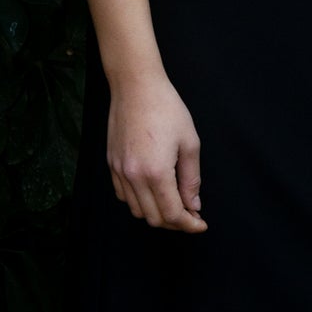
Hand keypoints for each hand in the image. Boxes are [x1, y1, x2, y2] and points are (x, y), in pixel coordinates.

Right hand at [106, 73, 205, 231]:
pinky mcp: (111, 164)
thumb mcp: (189, 143)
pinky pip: (123, 195)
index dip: (189, 224)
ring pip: (136, 210)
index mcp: (156, 172)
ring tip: (173, 203)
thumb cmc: (166, 109)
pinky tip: (153, 192)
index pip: (172, 214)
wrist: (136, 86)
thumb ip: (192, 179)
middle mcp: (134, 176)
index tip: (200, 224)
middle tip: (191, 214)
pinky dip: (139, 201)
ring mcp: (119, 171)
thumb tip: (193, 205)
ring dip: (156, 213)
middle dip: (175, 222)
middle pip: (153, 218)